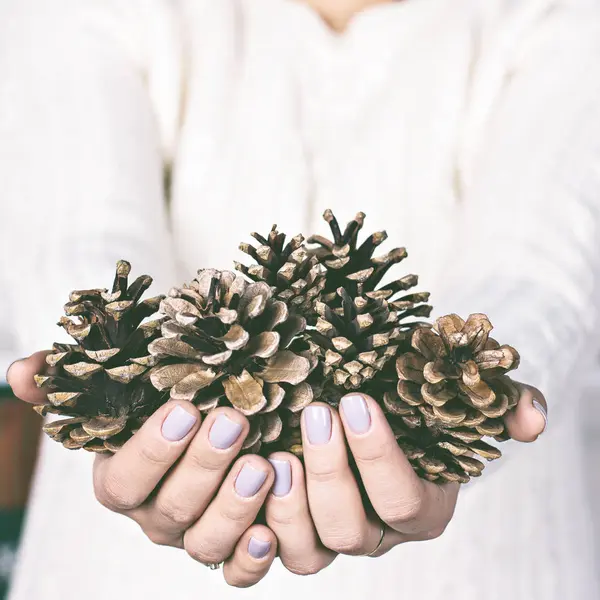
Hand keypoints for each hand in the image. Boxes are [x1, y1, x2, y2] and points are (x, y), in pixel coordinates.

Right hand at [7, 352, 279, 587]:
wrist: (214, 428)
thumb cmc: (166, 407)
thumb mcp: (123, 390)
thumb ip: (71, 383)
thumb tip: (22, 372)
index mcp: (123, 483)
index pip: (123, 482)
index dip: (152, 450)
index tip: (185, 409)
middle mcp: (156, 516)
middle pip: (172, 508)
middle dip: (204, 464)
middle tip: (233, 422)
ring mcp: (194, 537)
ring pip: (205, 542)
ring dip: (234, 506)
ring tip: (261, 465)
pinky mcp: (234, 550)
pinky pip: (237, 571)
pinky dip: (252, 558)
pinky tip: (269, 530)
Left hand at [263, 387, 546, 572]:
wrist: (368, 407)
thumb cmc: (412, 403)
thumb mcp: (458, 395)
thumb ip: (503, 403)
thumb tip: (531, 420)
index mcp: (421, 507)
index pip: (403, 500)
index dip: (378, 457)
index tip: (355, 401)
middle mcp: (377, 533)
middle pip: (350, 530)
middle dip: (331, 472)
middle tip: (317, 413)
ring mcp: (333, 536)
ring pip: (309, 552)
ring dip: (289, 504)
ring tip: (276, 451)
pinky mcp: (294, 531)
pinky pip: (270, 550)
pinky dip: (257, 524)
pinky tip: (251, 475)